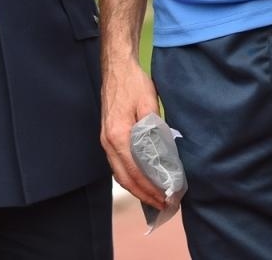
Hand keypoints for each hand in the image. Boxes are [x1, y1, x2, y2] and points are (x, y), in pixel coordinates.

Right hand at [100, 60, 165, 207]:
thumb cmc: (133, 82)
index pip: (135, 172)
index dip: (151, 188)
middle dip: (144, 194)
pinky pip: (117, 163)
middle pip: (125, 178)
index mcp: (118, 135)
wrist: (117, 66)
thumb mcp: (148, 103)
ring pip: (119, 173)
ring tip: (154, 197)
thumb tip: (163, 154)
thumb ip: (154, 129)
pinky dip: (129, 176)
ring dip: (136, 187)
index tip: (166, 198)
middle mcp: (108, 142)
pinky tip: (141, 179)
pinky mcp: (107, 135)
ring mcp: (105, 139)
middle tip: (163, 205)